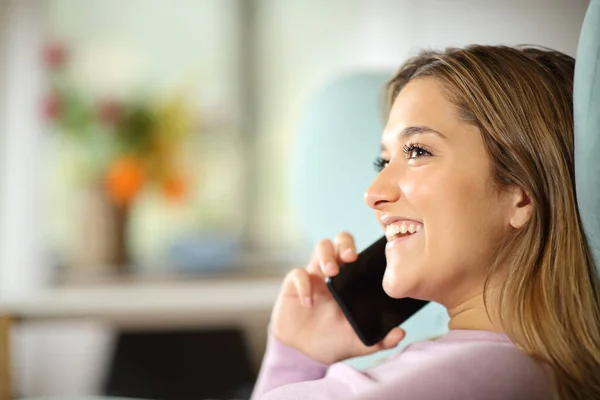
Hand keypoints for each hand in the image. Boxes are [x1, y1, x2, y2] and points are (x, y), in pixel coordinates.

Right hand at [269, 232, 405, 364]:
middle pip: (338, 242)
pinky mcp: (293, 285)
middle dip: (345, 243)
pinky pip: (297, 274)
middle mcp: (332, 273)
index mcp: (349, 281)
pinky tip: (308, 303)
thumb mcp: (357, 342)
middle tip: (350, 257)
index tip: (367, 258)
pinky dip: (303, 285)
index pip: (356, 253)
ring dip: (326, 256)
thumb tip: (400, 334)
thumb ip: (379, 340)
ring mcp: (313, 276)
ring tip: (330, 273)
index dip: (363, 249)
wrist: (302, 352)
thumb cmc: (331, 340)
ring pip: (320, 247)